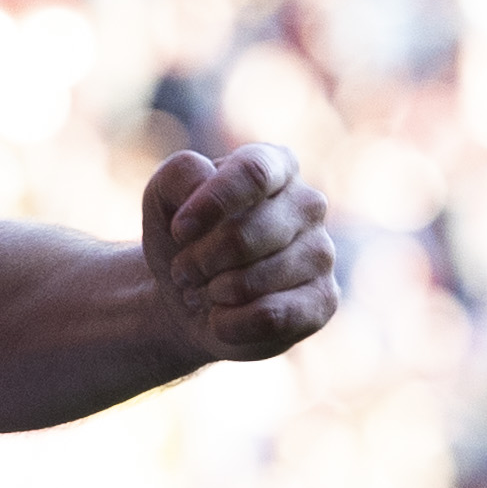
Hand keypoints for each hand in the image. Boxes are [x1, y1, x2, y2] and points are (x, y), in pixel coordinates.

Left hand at [142, 142, 337, 367]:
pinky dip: (230, 323)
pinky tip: (222, 317)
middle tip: (183, 270)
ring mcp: (321, 252)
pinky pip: (272, 317)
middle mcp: (308, 203)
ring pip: (255, 280)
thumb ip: (179, 174)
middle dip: (199, 260)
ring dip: (212, 292)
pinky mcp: (324, 300)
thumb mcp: (163, 197)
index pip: (253, 172)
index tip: (178, 230)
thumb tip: (207, 181)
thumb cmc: (182, 238)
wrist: (190, 297)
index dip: (212, 203)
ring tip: (204, 289)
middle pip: (245, 235)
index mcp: (274, 163)